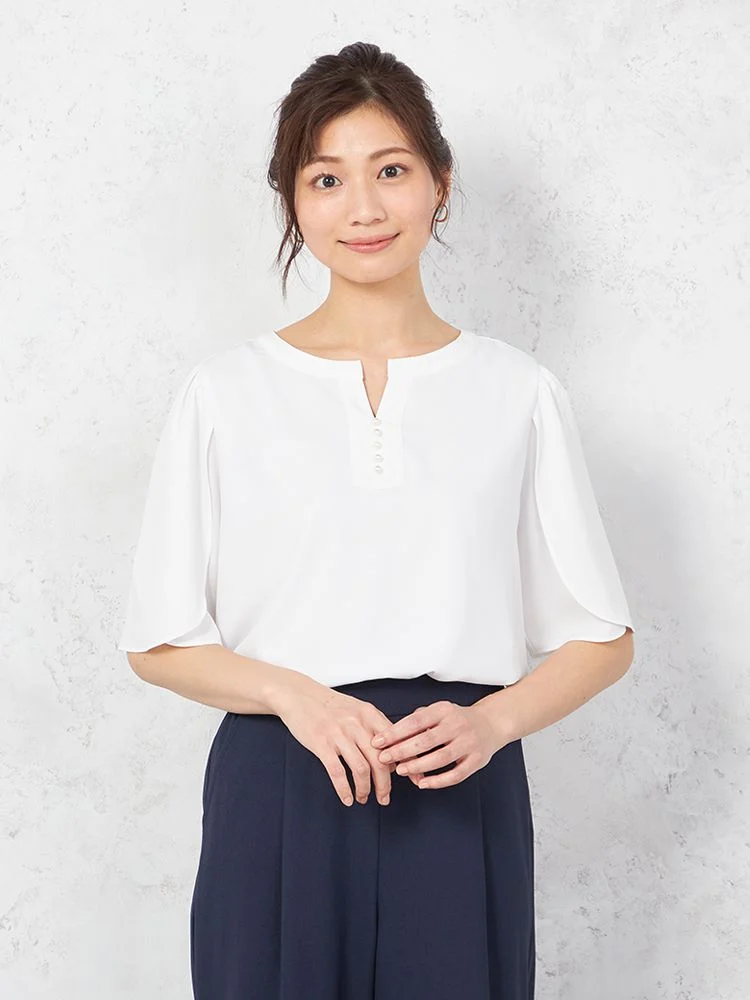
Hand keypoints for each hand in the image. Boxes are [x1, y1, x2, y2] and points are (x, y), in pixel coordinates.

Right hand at [273, 676, 399, 806]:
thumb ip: (376, 727)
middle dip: (385, 785)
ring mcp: (338, 734)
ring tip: (363, 798)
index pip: (395, 742)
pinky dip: (344, 790)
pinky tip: (347, 798)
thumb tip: (394, 752)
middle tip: (384, 798)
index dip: (404, 763)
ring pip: (361, 769)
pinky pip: (337, 772)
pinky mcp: (321, 744)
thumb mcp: (358, 709)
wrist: (300, 696)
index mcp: (369, 714)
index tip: (409, 779)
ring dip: (365, 789)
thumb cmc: (331, 706)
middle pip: (380, 760)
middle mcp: (356, 724)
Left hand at [369, 699, 503, 789]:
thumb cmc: (457, 719)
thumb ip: (418, 720)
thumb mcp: (439, 711)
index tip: (378, 742)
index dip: (395, 733)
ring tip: (401, 770)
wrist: (491, 723)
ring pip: (440, 758)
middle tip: (383, 758)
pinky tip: (423, 783)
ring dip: (418, 766)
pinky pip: (456, 774)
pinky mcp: (477, 760)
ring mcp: (469, 743)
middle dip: (401, 751)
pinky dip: (438, 781)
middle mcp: (458, 725)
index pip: (416, 721)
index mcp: (444, 710)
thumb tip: (391, 733)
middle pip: (426, 740)